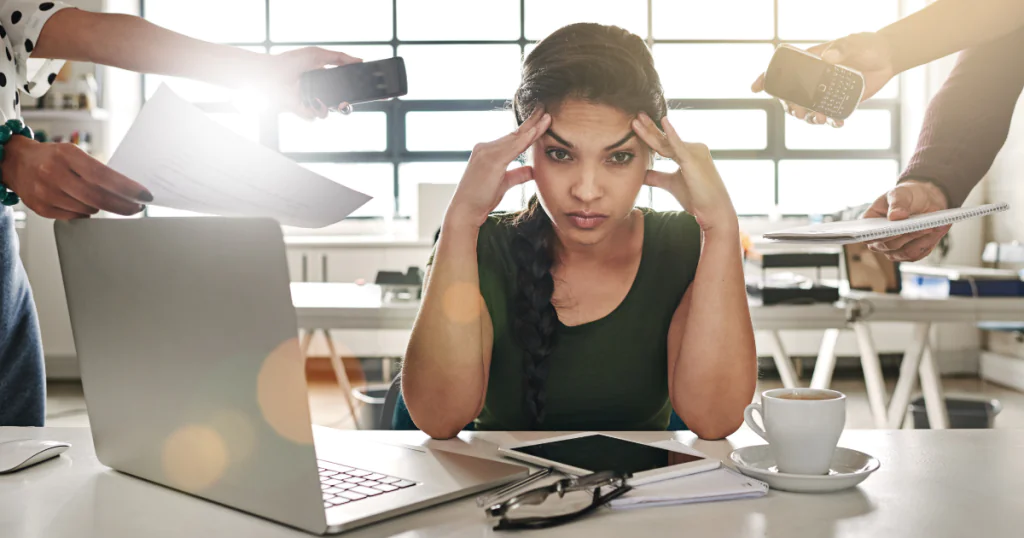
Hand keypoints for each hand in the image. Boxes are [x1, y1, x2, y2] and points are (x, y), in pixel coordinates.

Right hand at [3, 136, 151, 219]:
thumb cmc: (51, 157)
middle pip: (97, 197)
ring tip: (105, 201)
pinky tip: (84, 204)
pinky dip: (85, 212)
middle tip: (136, 207)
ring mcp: (45, 192)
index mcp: (66, 155)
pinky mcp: (41, 208)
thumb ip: (96, 169)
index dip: (127, 188)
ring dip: (102, 207)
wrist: (16, 162)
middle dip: (122, 205)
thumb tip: (127, 189)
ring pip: (87, 209)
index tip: (144, 195)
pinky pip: (74, 216)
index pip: (103, 175)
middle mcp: (54, 173)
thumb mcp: (73, 153)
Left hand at [258, 47, 362, 119]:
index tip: (358, 90)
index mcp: (322, 77)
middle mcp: (316, 90)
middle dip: (343, 104)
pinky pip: (313, 117)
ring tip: (324, 102)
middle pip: (337, 102)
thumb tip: (359, 61)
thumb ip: (338, 57)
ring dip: (327, 108)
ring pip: (326, 112)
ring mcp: (308, 102)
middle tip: (345, 103)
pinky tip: (309, 102)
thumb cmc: (289, 61)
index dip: (349, 90)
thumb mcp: (317, 55)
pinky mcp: (300, 110)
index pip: (341, 86)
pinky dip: (313, 111)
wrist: (268, 73)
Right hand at [446, 107, 551, 227]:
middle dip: (532, 121)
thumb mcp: (504, 184)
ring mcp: (486, 152)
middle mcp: (485, 148)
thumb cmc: (481, 200)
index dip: (528, 129)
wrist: (465, 211)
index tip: (541, 119)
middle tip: (546, 108)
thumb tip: (532, 170)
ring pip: (515, 138)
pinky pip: (512, 147)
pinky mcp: (491, 160)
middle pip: (515, 134)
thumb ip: (517, 175)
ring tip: (547, 116)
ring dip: (533, 127)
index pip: (512, 138)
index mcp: (488, 152)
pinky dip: (525, 139)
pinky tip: (536, 132)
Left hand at [631, 112, 736, 232]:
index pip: (664, 143)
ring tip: (636, 120)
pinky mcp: (694, 158)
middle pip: (664, 138)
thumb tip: (642, 174)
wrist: (713, 210)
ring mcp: (694, 151)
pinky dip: (670, 133)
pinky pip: (678, 144)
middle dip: (649, 127)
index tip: (636, 125)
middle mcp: (693, 148)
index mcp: (688, 153)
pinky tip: (663, 121)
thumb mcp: (671, 184)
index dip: (650, 135)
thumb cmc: (696, 198)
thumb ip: (657, 177)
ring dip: (650, 131)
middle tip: (635, 115)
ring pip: (666, 142)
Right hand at [751, 32, 895, 126]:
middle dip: (790, 108)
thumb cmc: (866, 45)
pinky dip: (831, 122)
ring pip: (808, 111)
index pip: (782, 72)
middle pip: (791, 98)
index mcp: (809, 64)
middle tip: (799, 113)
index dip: (767, 79)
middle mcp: (813, 81)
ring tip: (821, 119)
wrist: (886, 58)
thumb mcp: (853, 43)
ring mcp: (824, 94)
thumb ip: (841, 48)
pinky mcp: (839, 103)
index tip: (756, 87)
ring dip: (810, 118)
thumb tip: (828, 58)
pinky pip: (829, 117)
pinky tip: (838, 123)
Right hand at [862, 180, 949, 261]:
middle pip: (890, 245)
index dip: (881, 236)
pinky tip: (936, 230)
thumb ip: (897, 203)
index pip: (869, 236)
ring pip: (905, 252)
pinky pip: (918, 254)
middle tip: (923, 226)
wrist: (924, 200)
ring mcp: (892, 249)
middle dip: (908, 235)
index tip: (896, 230)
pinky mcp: (907, 254)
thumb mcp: (900, 193)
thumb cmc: (906, 195)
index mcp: (869, 224)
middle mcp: (878, 240)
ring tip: (932, 227)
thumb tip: (895, 216)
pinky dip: (929, 243)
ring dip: (921, 240)